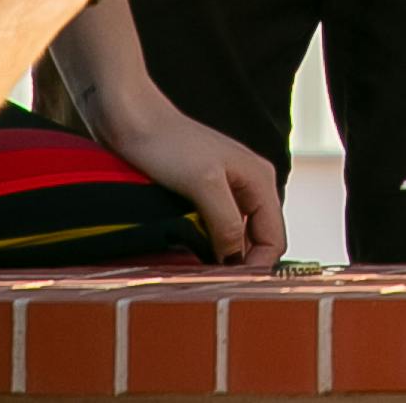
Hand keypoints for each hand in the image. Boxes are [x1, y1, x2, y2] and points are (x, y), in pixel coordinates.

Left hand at [89, 85, 285, 267]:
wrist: (131, 119)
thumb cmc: (167, 143)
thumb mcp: (203, 184)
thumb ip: (226, 222)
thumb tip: (236, 260)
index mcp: (259, 179)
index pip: (274, 238)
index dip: (257, 266)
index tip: (229, 287)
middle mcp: (249, 185)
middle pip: (258, 240)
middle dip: (241, 265)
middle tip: (212, 285)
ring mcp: (226, 190)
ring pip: (236, 237)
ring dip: (223, 257)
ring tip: (200, 274)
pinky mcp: (202, 194)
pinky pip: (215, 229)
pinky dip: (207, 246)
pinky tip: (190, 256)